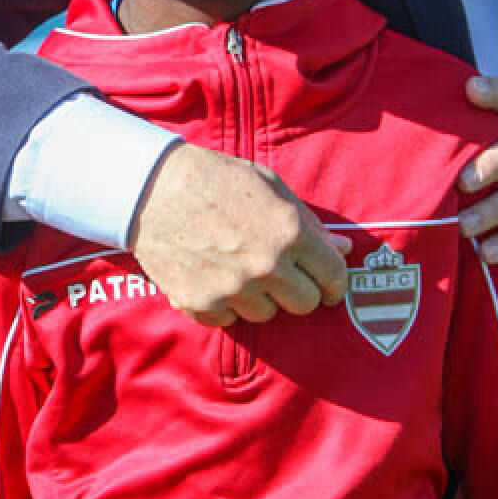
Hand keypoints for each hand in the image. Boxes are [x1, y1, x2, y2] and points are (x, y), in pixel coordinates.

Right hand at [128, 142, 351, 325]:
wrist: (152, 188)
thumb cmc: (216, 179)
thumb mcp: (271, 187)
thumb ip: (310, 223)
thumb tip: (344, 251)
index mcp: (289, 232)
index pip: (332, 277)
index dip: (334, 283)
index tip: (327, 286)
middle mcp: (265, 266)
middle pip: (304, 304)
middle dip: (298, 290)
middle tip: (281, 273)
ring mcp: (232, 289)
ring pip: (266, 315)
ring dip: (261, 297)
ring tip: (240, 268)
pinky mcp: (201, 304)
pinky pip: (229, 319)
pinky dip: (226, 304)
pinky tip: (215, 276)